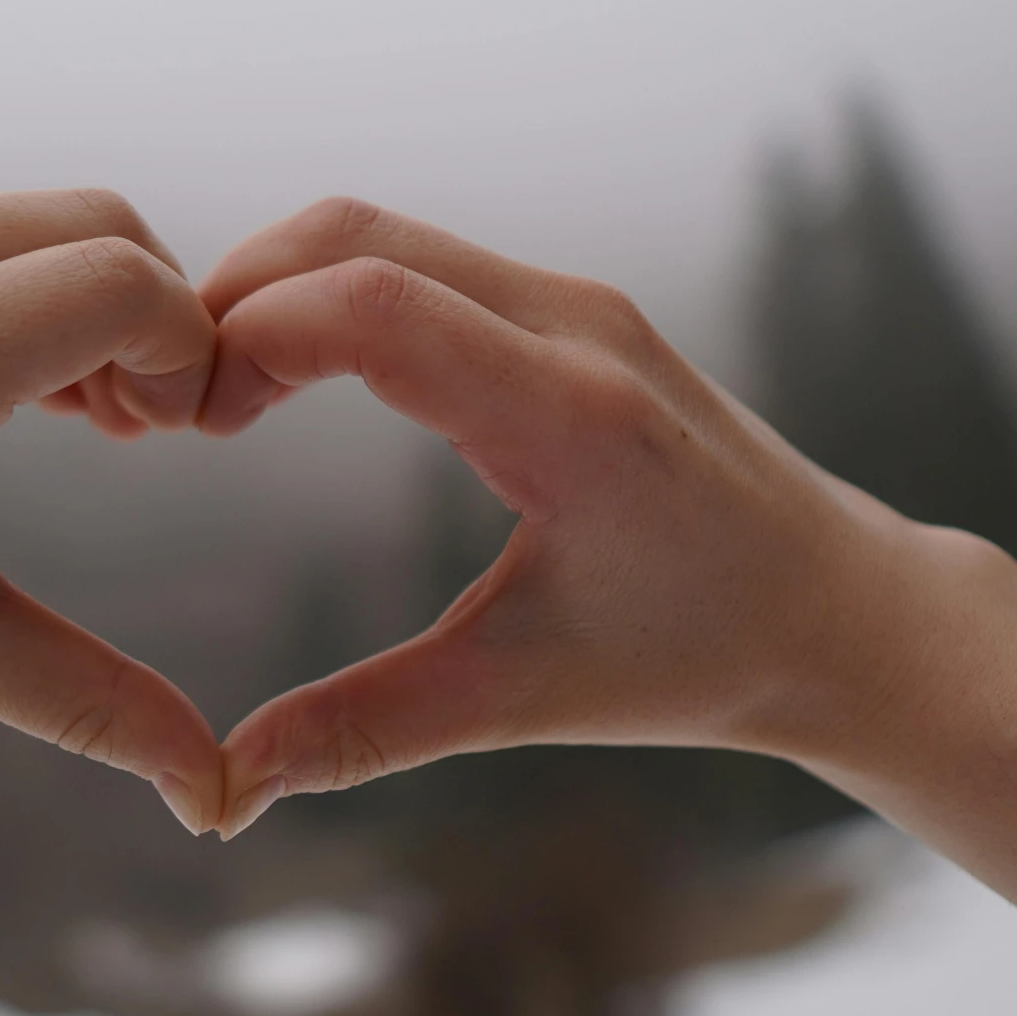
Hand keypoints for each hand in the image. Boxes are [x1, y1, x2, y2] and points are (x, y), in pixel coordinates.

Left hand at [0, 189, 227, 1015]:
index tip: (181, 440)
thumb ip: (89, 702)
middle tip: (143, 434)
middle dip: (148, 317)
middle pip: (91, 222)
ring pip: (21, 219)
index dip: (188, 352)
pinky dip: (5, 289)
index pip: (116, 283)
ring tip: (80, 423)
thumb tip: (216, 795)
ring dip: (77, 300)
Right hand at [192, 198, 1016, 1015]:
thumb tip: (228, 784)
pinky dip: (329, 290)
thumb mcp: (525, 699)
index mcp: (570, 414)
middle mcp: (574, 325)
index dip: (252, 336)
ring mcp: (575, 301)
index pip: (377, 305)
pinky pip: (419, 256)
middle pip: (356, 234)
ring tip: (216, 394)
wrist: (843, 609)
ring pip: (381, 231)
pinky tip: (286, 373)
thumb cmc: (701, 656)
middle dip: (235, 295)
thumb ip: (369, 728)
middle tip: (173, 403)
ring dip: (276, 287)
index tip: (190, 423)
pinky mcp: (567, 307)